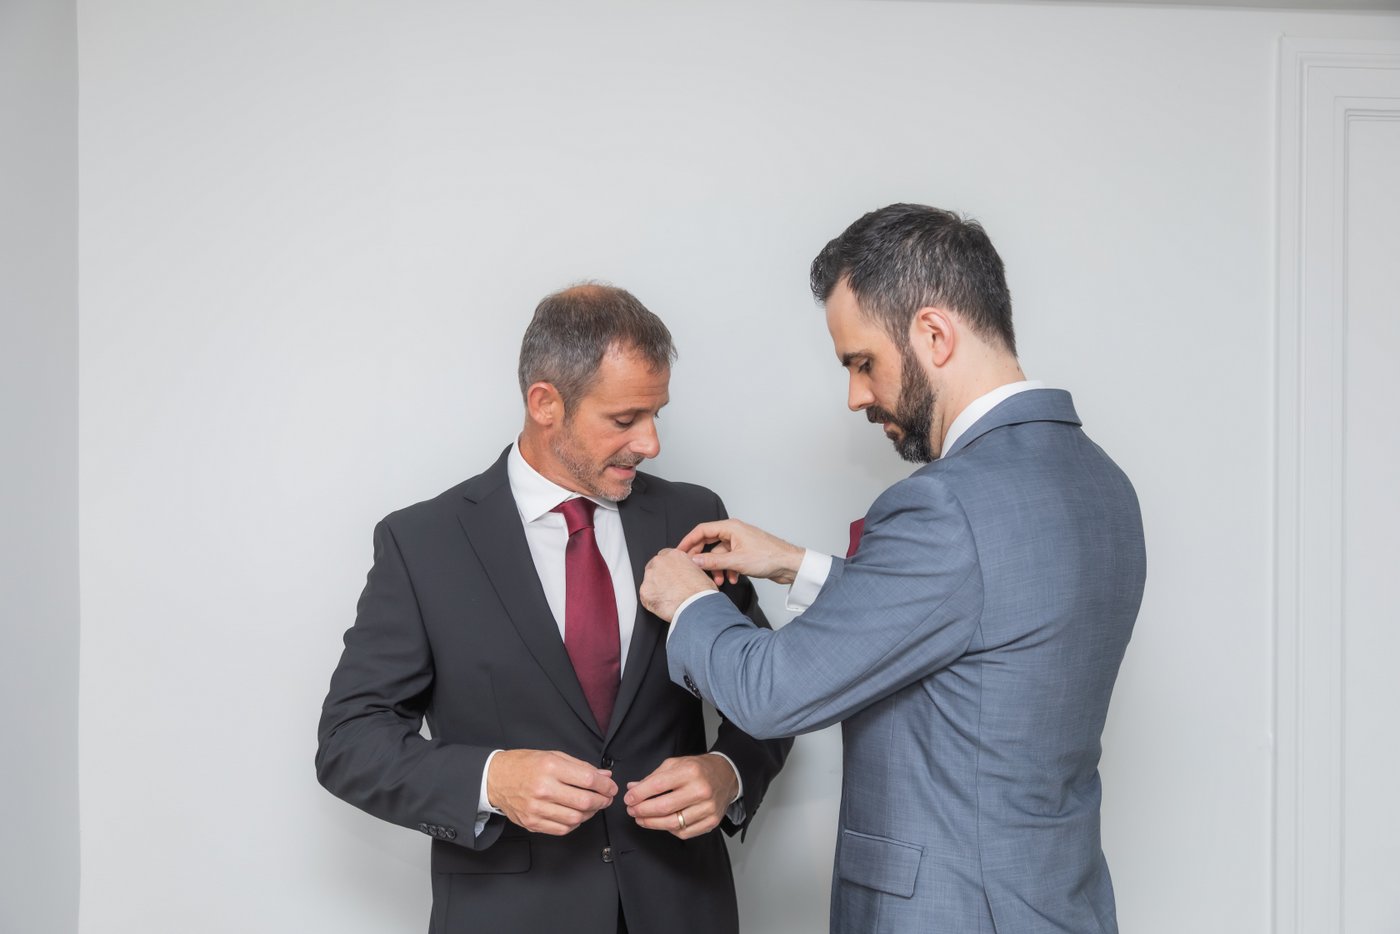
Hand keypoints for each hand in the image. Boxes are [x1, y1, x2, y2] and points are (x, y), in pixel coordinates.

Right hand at [486, 749, 617, 835]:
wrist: (495, 778)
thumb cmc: (524, 765)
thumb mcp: (553, 756)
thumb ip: (580, 767)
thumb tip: (604, 776)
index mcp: (550, 767)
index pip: (588, 779)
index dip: (605, 785)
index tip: (611, 787)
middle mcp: (543, 789)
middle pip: (585, 801)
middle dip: (602, 801)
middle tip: (606, 798)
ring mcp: (537, 808)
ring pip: (576, 818)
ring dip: (590, 813)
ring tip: (592, 806)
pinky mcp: (532, 823)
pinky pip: (562, 829)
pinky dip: (575, 824)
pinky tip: (576, 815)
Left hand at [623, 754, 738, 839]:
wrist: (727, 775)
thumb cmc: (699, 769)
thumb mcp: (675, 764)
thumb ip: (653, 777)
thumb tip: (633, 789)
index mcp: (690, 772)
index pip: (657, 786)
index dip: (639, 794)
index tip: (629, 798)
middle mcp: (700, 790)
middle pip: (663, 807)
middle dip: (642, 811)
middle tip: (632, 810)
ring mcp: (707, 808)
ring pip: (672, 823)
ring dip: (652, 823)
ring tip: (642, 819)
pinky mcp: (711, 821)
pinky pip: (684, 832)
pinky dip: (669, 829)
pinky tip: (662, 823)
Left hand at [640, 548, 717, 622]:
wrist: (697, 606)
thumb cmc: (702, 592)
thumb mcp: (700, 572)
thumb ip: (687, 569)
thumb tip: (687, 574)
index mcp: (675, 555)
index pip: (665, 557)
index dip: (668, 569)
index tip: (671, 576)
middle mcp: (660, 562)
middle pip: (654, 567)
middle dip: (659, 577)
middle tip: (669, 589)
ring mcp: (650, 576)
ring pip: (648, 582)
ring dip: (655, 589)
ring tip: (669, 599)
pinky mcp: (645, 591)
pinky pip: (645, 597)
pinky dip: (652, 602)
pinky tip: (664, 606)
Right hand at [676, 519, 803, 586]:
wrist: (789, 564)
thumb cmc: (769, 557)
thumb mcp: (736, 561)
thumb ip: (713, 561)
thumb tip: (694, 560)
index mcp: (731, 527)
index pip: (702, 530)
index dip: (688, 541)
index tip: (679, 552)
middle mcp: (734, 532)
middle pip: (709, 542)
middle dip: (703, 558)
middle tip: (693, 569)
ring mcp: (740, 542)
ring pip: (719, 554)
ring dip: (717, 568)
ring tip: (719, 581)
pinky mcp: (745, 552)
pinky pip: (729, 560)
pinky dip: (728, 569)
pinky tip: (732, 579)